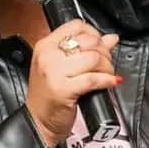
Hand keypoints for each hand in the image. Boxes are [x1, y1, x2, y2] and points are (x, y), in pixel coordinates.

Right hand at [26, 20, 119, 147]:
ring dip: (107, 67)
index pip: (76, 26)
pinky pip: (94, 78)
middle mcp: (48, 56)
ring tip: (107, 75)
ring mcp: (54, 72)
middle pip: (88, 41)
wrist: (38, 122)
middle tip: (106, 64)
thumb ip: (84, 50)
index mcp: (45, 46)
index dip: (94, 34)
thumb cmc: (49, 97)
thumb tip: (110, 38)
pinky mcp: (63, 89)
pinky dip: (107, 80)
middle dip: (105, 52)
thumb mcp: (62, 68)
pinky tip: (110, 82)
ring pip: (94, 58)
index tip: (100, 45)